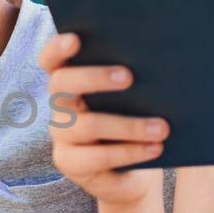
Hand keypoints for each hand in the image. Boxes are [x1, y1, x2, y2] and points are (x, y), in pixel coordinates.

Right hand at [41, 33, 165, 205]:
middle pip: (61, 84)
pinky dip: (130, 151)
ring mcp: (61, 135)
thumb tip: (157, 58)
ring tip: (162, 127)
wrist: (136, 173)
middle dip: (94, 77)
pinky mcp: (69, 163)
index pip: (51, 59)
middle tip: (128, 77)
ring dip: (127, 125)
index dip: (57, 48)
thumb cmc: (138, 121)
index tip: (76, 39)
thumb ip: (134, 78)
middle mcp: (59, 105)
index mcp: (71, 81)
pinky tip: (156, 147)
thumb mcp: (136, 98)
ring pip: (86, 125)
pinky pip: (97, 157)